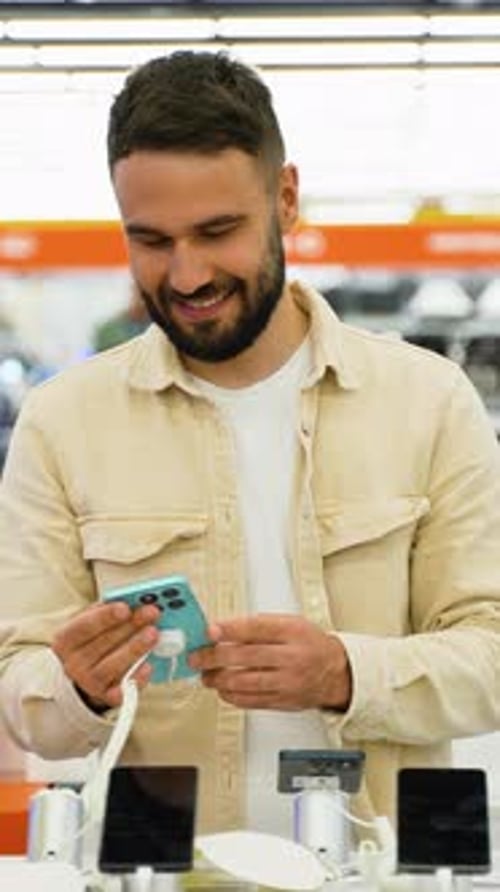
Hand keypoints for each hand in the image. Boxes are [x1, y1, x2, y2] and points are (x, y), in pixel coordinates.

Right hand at [52, 601, 159, 710]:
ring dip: (135, 648)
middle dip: (130, 627)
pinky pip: (122, 690)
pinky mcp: (105, 697)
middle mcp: (73, 663)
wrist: (84, 674)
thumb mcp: (89, 621)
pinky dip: (135, 678)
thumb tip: (132, 599)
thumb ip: (106, 610)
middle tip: (151, 613)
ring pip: (112, 666)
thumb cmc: (91, 641)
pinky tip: (147, 666)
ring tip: (154, 634)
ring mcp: (88, 683)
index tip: (125, 608)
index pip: (84, 626)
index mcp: (66, 640)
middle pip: (102, 644)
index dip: (105, 617)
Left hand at [189, 613, 351, 711]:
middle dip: (214, 657)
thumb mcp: (290, 623)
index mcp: (292, 632)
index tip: (209, 631)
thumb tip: (222, 630)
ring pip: (244, 683)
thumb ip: (258, 625)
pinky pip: (250, 701)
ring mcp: (287, 682)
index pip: (256, 629)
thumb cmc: (309, 644)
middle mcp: (291, 658)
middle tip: (197, 657)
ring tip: (205, 675)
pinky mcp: (282, 702)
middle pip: (245, 657)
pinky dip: (231, 695)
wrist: (335, 672)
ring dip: (218, 679)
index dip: (229, 630)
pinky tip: (222, 689)